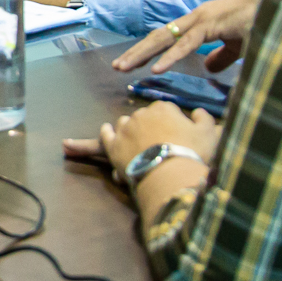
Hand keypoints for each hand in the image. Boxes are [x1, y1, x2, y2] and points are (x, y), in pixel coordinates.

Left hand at [62, 100, 219, 178]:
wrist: (175, 172)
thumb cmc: (195, 152)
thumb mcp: (211, 134)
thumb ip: (205, 120)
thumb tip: (199, 113)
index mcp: (163, 108)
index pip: (163, 113)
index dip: (168, 128)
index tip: (175, 141)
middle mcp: (139, 115)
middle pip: (140, 121)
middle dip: (146, 133)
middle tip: (157, 151)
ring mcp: (123, 130)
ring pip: (121, 128)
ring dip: (123, 136)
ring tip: (125, 149)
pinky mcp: (112, 148)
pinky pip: (98, 142)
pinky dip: (82, 145)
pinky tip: (70, 145)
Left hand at [112, 0, 263, 75]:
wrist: (280, 2)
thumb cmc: (261, 20)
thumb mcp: (237, 44)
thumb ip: (221, 56)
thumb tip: (207, 67)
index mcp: (199, 22)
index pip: (166, 37)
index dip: (147, 50)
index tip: (129, 63)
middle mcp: (195, 18)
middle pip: (158, 37)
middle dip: (136, 52)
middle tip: (116, 68)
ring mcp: (202, 19)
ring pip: (165, 38)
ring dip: (143, 54)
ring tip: (125, 67)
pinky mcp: (214, 24)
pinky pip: (188, 43)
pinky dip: (170, 56)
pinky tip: (156, 68)